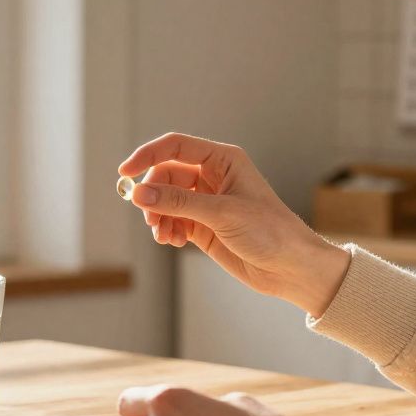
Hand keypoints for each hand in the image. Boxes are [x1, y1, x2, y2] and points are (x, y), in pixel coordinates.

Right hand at [118, 132, 350, 316]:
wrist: (291, 268)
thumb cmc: (270, 232)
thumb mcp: (222, 213)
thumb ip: (179, 202)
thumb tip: (139, 193)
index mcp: (223, 160)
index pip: (175, 147)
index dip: (147, 156)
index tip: (124, 173)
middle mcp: (213, 177)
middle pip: (165, 175)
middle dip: (153, 195)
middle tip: (150, 217)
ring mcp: (206, 202)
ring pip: (165, 200)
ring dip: (157, 215)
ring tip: (163, 235)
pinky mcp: (202, 226)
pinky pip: (172, 220)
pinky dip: (165, 229)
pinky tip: (170, 241)